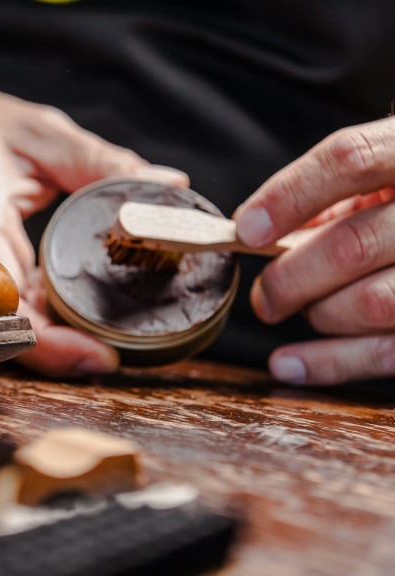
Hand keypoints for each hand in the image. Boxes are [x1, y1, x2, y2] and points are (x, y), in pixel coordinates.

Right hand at [0, 75, 187, 375]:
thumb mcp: (36, 130)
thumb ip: (99, 161)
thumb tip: (167, 185)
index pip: (6, 300)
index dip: (49, 343)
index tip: (99, 357)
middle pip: (8, 327)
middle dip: (63, 351)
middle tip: (123, 350)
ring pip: (7, 322)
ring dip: (55, 335)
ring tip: (111, 334)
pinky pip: (4, 304)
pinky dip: (41, 313)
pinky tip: (76, 310)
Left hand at [234, 117, 394, 384]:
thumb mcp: (385, 172)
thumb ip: (329, 195)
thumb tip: (257, 230)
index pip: (351, 159)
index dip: (289, 196)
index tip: (246, 229)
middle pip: (352, 245)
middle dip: (290, 279)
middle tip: (265, 296)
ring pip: (373, 303)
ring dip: (318, 315)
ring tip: (303, 311)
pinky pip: (389, 352)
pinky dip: (330, 364)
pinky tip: (289, 364)